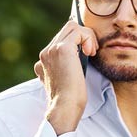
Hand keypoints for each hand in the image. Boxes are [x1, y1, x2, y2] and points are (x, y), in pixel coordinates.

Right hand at [35, 17, 95, 133]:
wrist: (64, 109)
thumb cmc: (69, 101)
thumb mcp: (66, 82)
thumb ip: (66, 70)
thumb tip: (78, 60)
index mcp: (44, 61)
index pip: (61, 39)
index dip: (77, 42)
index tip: (87, 54)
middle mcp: (45, 53)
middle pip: (67, 29)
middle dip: (83, 37)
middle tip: (91, 52)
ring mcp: (52, 49)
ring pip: (72, 27)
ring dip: (87, 36)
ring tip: (91, 52)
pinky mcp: (62, 48)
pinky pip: (78, 31)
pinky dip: (88, 38)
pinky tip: (91, 52)